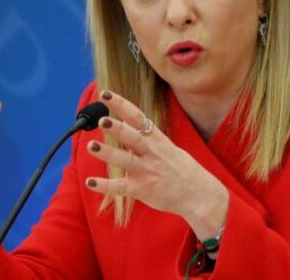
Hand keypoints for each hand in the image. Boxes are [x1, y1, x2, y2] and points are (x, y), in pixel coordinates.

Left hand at [85, 90, 227, 239]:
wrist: (199, 194)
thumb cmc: (182, 169)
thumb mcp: (167, 146)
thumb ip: (145, 134)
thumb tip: (124, 119)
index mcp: (157, 139)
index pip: (137, 117)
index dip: (121, 105)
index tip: (106, 94)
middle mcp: (152, 153)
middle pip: (133, 137)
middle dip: (117, 128)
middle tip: (101, 120)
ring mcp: (147, 171)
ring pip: (125, 160)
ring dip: (108, 153)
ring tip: (91, 146)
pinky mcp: (143, 190)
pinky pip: (121, 187)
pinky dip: (105, 186)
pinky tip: (90, 182)